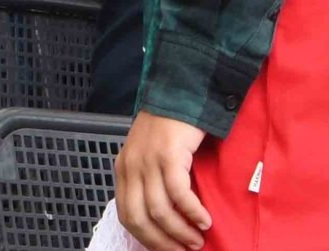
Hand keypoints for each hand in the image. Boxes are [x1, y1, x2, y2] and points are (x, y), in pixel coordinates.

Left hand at [115, 112, 209, 249]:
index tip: (166, 250)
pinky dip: (192, 212)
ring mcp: (148, 160)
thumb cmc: (169, 127)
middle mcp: (131, 165)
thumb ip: (149, 181)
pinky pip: (179, 194)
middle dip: (162, 242)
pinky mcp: (169, 154)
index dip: (146, 239)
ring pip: (160, 211)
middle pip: (140, 218)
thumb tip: (163, 222)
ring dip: (180, 232)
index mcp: (124, 168)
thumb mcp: (148, 154)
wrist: (180, 92)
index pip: (127, 215)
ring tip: (197, 240)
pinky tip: (205, 220)